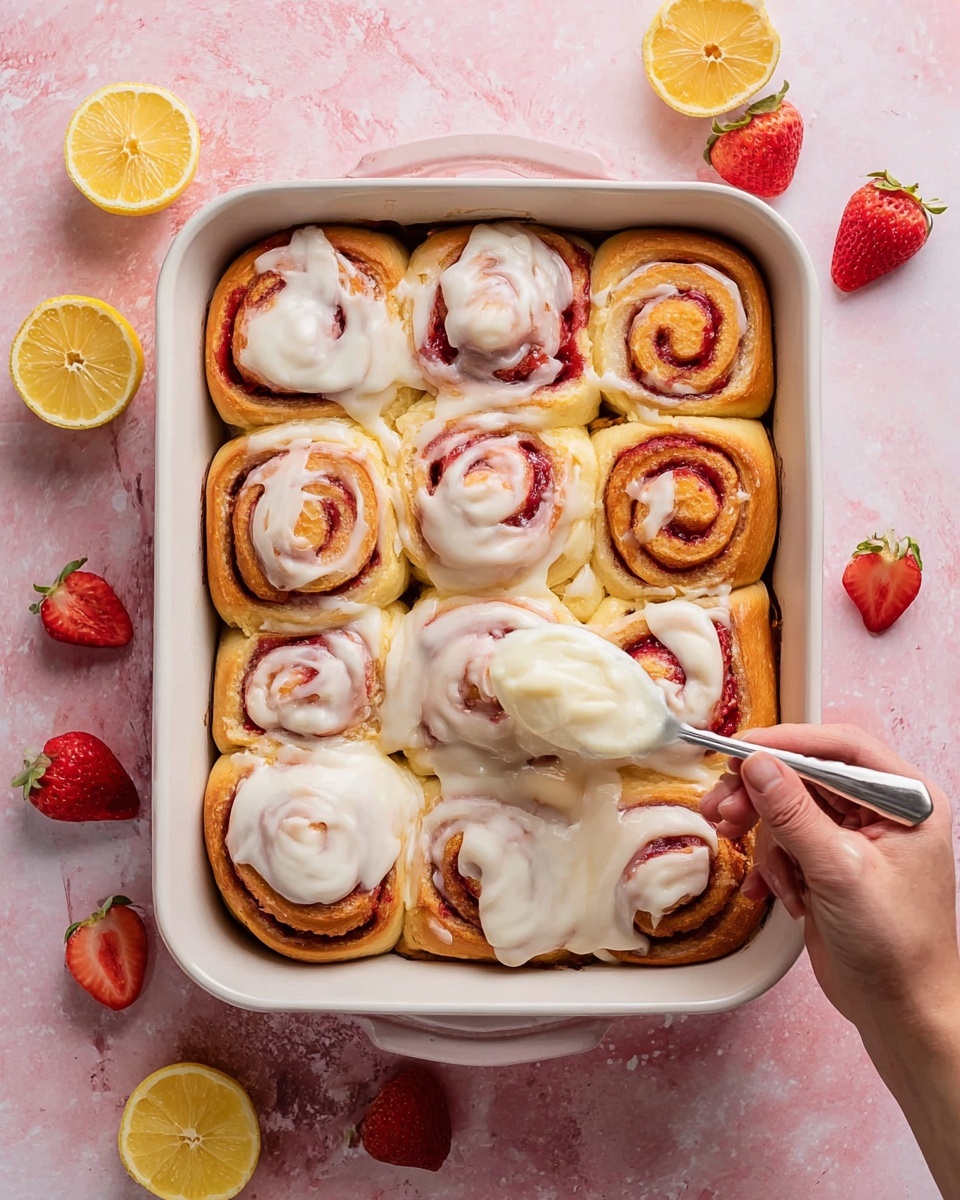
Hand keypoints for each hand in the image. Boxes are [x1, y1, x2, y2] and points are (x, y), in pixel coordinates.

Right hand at [701, 724, 959, 1033]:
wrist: (901, 1012)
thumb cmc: (896, 947)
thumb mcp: (839, 871)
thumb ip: (794, 813)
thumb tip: (757, 764)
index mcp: (906, 800)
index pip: (840, 748)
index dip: (786, 743)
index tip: (738, 750)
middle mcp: (883, 811)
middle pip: (806, 776)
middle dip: (761, 796)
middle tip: (722, 807)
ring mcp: (855, 838)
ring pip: (789, 810)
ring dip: (763, 837)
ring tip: (744, 856)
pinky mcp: (830, 865)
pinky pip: (786, 844)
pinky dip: (771, 865)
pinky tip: (769, 891)